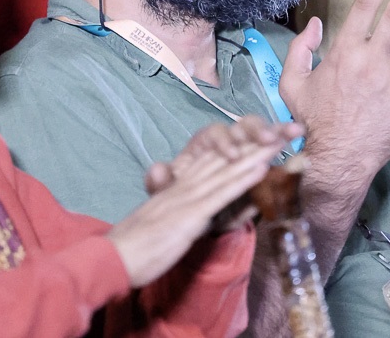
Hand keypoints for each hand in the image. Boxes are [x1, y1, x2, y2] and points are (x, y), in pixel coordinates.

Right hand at [107, 121, 291, 286]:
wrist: (111, 258)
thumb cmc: (131, 248)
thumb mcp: (158, 227)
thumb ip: (174, 216)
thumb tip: (189, 217)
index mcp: (176, 190)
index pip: (210, 164)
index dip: (235, 150)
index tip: (257, 139)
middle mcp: (183, 188)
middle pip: (223, 161)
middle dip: (251, 145)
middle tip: (278, 130)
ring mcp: (188, 198)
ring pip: (227, 170)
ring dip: (255, 154)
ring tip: (279, 140)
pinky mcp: (191, 214)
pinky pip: (222, 193)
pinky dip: (243, 178)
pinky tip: (262, 167)